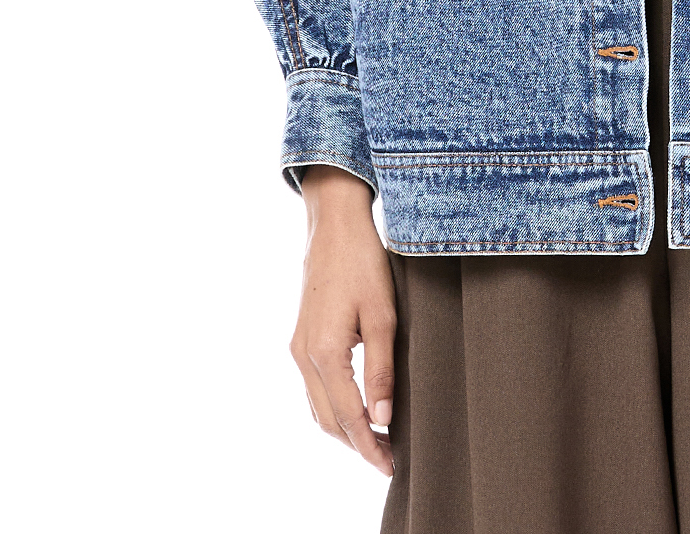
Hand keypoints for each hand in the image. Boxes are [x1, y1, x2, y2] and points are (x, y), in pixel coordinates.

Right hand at [289, 165, 395, 477]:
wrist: (334, 224)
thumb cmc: (363, 261)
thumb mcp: (383, 314)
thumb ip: (382, 368)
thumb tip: (382, 417)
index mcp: (324, 352)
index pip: (348, 417)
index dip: (369, 447)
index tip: (391, 466)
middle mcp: (304, 355)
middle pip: (328, 420)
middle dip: (357, 445)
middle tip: (390, 459)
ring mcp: (298, 347)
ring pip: (318, 407)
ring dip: (344, 429)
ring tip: (378, 440)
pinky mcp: (302, 337)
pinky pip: (314, 387)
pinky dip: (334, 407)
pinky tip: (356, 408)